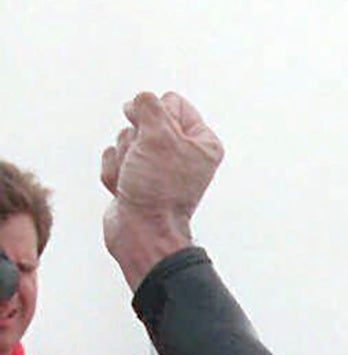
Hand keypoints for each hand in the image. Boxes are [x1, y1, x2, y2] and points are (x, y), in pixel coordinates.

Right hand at [101, 92, 224, 285]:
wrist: (142, 231)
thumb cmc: (157, 187)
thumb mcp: (159, 135)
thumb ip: (150, 105)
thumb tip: (141, 101)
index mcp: (203, 141)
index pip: (172, 101)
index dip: (155, 114)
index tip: (157, 139)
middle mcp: (184, 152)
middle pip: (143, 118)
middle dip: (135, 138)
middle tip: (144, 162)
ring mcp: (159, 165)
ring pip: (125, 137)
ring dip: (123, 157)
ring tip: (135, 178)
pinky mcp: (137, 176)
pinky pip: (114, 157)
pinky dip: (115, 172)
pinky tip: (125, 189)